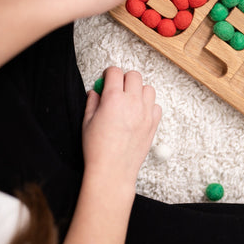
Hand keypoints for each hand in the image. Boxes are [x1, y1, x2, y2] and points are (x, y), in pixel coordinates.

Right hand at [82, 67, 161, 185]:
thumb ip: (92, 102)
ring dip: (138, 90)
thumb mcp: (87, 122)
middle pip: (134, 75)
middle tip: (117, 89)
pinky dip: (149, 106)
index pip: (115, 72)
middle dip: (124, 79)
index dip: (108, 73)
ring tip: (129, 101)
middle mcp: (132, 103)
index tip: (106, 79)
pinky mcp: (153, 124)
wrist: (113, 170)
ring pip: (148, 88)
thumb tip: (95, 93)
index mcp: (113, 99)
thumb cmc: (99, 150)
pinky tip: (138, 113)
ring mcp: (145, 113)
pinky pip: (156, 105)